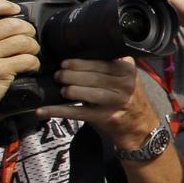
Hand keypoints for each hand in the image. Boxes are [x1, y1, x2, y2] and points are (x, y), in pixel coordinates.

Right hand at [0, 0, 40, 126]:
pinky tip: (30, 66)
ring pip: (22, 41)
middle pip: (10, 24)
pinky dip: (33, 63)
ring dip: (33, 46)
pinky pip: (26, 60)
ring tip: (31, 52)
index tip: (15, 9)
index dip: (2, 5)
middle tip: (29, 37)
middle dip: (26, 29)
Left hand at [36, 58, 154, 147]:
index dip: (79, 62)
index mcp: (128, 71)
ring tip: (60, 89)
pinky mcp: (104, 118)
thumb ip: (112, 65)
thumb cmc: (129, 98)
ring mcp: (115, 103)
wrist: (141, 127)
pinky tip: (43, 111)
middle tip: (59, 75)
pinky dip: (57, 111)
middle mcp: (124, 86)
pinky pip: (76, 113)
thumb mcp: (128, 78)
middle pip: (91, 77)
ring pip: (84, 93)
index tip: (65, 62)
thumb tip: (80, 56)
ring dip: (67, 90)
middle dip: (70, 75)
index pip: (100, 62)